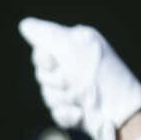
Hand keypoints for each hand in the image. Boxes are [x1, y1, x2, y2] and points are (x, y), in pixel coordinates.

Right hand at [18, 19, 140, 139]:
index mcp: (77, 45)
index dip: (44, 59)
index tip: (54, 62)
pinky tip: (80, 113)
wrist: (116, 114)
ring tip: (80, 100)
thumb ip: (45, 34)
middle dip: (53, 81)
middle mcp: (76, 64)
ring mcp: (76, 87)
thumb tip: (24, 25)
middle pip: (42, 72)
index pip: (42, 49)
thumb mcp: (69, 48)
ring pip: (47, 94)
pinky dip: (67, 114)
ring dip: (61, 98)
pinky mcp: (76, 109)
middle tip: (71, 82)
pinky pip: (56, 112)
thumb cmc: (96, 77)